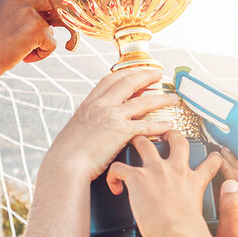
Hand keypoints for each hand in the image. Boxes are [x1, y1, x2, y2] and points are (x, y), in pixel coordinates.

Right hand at [0, 0, 73, 83]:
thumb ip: (12, 1)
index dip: (38, 11)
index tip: (26, 26)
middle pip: (49, 2)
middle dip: (48, 20)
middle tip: (34, 35)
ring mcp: (28, 12)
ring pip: (50, 27)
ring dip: (39, 42)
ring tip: (19, 50)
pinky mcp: (37, 29)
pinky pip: (52, 43)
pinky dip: (42, 54)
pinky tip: (24, 57)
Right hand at [49, 68, 179, 178]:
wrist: (65, 164)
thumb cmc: (67, 154)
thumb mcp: (75, 129)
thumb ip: (88, 123)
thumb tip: (93, 126)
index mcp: (89, 104)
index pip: (109, 80)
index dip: (125, 73)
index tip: (135, 72)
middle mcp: (101, 106)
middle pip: (128, 82)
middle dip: (146, 75)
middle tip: (158, 74)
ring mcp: (112, 117)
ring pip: (143, 102)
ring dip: (160, 98)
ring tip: (172, 98)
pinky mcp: (121, 132)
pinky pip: (146, 125)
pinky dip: (160, 125)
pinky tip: (169, 125)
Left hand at [105, 131, 222, 236]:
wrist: (179, 232)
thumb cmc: (188, 235)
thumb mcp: (193, 229)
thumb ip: (179, 235)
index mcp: (194, 182)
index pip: (210, 163)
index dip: (211, 158)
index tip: (212, 157)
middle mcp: (177, 170)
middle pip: (176, 139)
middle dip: (168, 133)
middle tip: (163, 134)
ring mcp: (157, 170)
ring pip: (144, 143)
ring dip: (135, 142)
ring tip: (130, 144)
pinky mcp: (138, 177)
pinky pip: (119, 166)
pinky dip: (114, 174)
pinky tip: (114, 186)